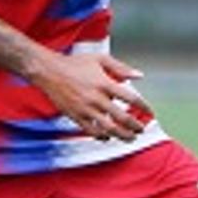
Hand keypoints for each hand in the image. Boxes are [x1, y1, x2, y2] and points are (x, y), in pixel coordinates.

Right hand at [34, 51, 148, 140]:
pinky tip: (108, 137)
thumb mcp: (100, 59)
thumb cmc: (73, 63)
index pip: (131, 98)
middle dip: (135, 126)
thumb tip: (139, 75)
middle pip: (122, 118)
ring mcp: (85, 109)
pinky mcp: (75, 116)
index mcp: (105, 83)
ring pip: (109, 128)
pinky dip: (102, 136)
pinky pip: (91, 131)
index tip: (149, 112)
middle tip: (140, 129)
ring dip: (122, 135)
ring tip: (130, 138)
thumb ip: (121, 68)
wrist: (48, 71)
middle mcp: (97, 98)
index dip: (143, 107)